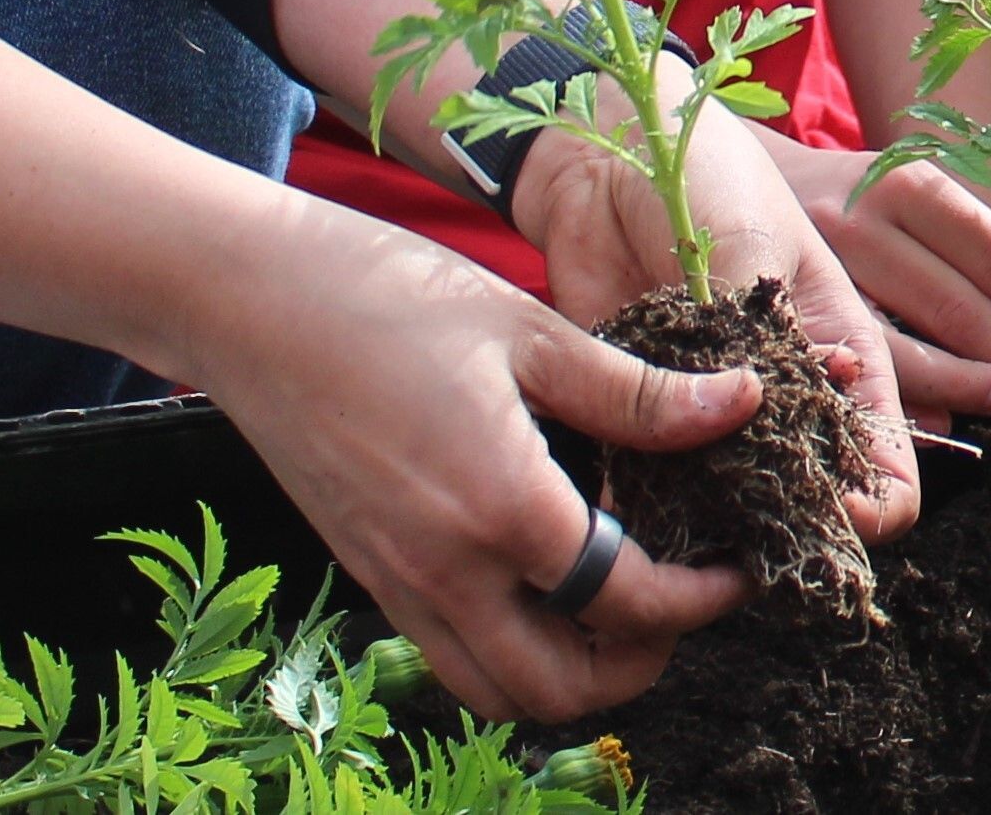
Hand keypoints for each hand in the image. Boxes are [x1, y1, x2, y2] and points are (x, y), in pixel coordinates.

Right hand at [165, 190, 757, 721]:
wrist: (248, 304)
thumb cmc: (390, 298)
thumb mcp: (530, 332)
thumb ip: (637, 392)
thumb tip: (742, 403)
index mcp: (502, 508)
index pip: (627, 603)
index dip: (699, 600)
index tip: (738, 569)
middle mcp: (447, 571)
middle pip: (562, 687)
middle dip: (641, 662)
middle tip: (683, 600)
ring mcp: (399, 584)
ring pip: (499, 691)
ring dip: (571, 673)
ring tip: (619, 602)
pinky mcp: (370, 575)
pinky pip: (451, 656)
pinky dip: (510, 651)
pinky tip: (544, 581)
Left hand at [510, 111, 923, 544]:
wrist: (605, 157)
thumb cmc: (703, 172)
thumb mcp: (751, 237)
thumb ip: (763, 326)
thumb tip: (763, 415)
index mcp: (844, 350)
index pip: (888, 461)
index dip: (878, 503)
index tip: (836, 509)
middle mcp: (790, 397)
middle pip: (820, 501)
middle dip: (804, 531)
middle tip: (764, 536)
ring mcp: (720, 415)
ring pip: (737, 509)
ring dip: (721, 528)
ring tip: (694, 534)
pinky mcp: (651, 419)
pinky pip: (658, 486)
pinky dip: (650, 506)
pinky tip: (632, 512)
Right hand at [771, 136, 990, 418]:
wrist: (733, 176)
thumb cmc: (855, 202)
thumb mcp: (909, 199)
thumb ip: (967, 254)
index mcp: (911, 188)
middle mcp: (864, 224)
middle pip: (959, 303)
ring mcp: (815, 272)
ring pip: (903, 343)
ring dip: (971, 382)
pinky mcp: (777, 311)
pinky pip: (847, 368)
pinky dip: (899, 399)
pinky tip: (943, 428)